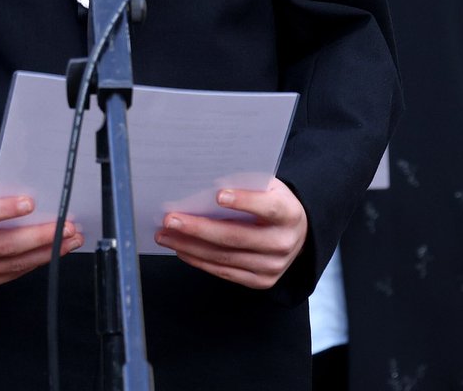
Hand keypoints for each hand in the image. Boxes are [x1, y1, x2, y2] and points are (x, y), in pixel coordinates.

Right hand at [0, 186, 82, 292]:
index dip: (5, 210)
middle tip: (68, 226)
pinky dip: (33, 263)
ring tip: (70, 239)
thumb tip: (36, 201)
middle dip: (41, 236)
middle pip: (3, 245)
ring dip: (46, 252)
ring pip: (11, 264)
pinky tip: (52, 252)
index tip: (31, 202)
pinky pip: (9, 275)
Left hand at [153, 177, 307, 289]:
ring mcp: (271, 266)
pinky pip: (224, 272)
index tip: (217, 194)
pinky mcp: (260, 281)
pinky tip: (181, 249)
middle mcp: (283, 243)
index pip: (267, 207)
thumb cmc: (273, 201)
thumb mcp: (269, 186)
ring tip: (165, 235)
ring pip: (224, 257)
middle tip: (170, 219)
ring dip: (190, 246)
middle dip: (198, 228)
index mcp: (289, 213)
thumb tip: (206, 182)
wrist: (297, 234)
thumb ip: (246, 183)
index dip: (244, 201)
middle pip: (235, 237)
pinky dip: (199, 260)